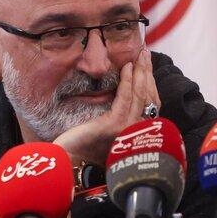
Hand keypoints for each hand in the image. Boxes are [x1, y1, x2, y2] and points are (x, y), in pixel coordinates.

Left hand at [53, 47, 160, 164]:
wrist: (66, 164)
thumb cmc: (80, 148)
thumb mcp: (102, 130)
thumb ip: (113, 118)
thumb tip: (116, 97)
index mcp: (135, 133)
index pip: (150, 104)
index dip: (150, 83)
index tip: (146, 65)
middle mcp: (136, 132)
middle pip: (149, 98)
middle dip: (148, 73)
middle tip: (146, 53)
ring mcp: (126, 129)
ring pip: (141, 95)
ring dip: (142, 72)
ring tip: (141, 55)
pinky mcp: (113, 125)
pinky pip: (125, 98)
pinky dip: (128, 81)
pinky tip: (128, 68)